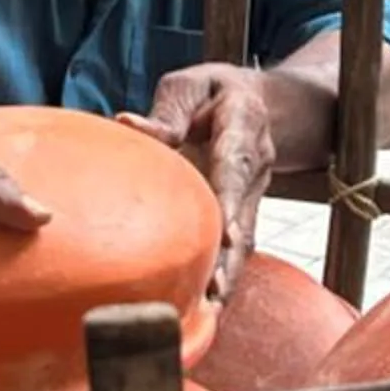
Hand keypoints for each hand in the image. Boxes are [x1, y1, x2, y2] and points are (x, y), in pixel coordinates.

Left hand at [119, 64, 277, 304]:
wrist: (260, 102)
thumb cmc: (214, 92)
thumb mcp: (190, 84)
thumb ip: (167, 111)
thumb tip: (129, 124)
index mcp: (243, 123)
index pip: (237, 163)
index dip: (232, 198)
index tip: (228, 231)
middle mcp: (255, 162)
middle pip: (245, 210)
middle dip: (232, 250)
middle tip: (217, 287)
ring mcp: (255, 190)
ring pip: (246, 235)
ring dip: (231, 271)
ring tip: (214, 306)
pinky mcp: (246, 210)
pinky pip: (239, 244)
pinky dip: (228, 273)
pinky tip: (212, 304)